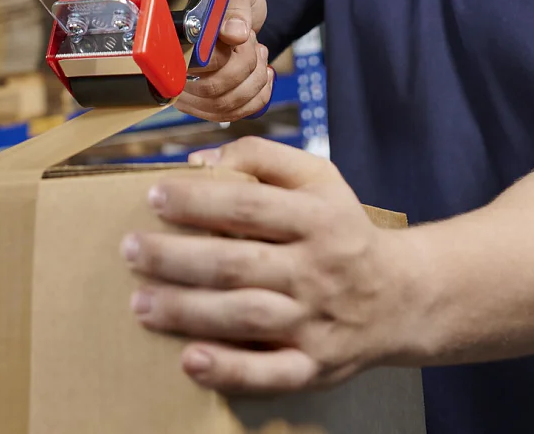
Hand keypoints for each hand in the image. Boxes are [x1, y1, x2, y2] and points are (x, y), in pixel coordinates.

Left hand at [122, 137, 416, 393]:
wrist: (402, 297)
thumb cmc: (342, 230)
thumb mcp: (319, 178)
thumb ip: (263, 159)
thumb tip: (199, 162)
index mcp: (318, 218)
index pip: (249, 205)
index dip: (198, 200)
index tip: (155, 196)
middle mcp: (317, 270)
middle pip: (237, 263)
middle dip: (176, 257)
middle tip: (131, 250)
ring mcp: (316, 322)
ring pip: (245, 317)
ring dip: (187, 311)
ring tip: (140, 302)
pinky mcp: (314, 366)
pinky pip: (271, 374)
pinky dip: (229, 370)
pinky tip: (190, 361)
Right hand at [174, 0, 271, 121]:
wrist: (235, 10)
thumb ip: (236, 7)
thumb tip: (234, 33)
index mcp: (175, 39)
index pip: (192, 66)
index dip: (223, 56)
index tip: (240, 35)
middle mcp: (176, 69)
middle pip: (210, 90)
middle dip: (244, 66)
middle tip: (252, 42)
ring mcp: (189, 91)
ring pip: (224, 106)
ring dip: (254, 80)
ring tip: (258, 54)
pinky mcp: (207, 104)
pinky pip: (233, 114)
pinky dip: (258, 96)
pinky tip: (263, 75)